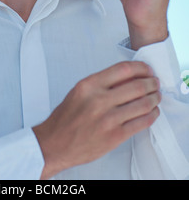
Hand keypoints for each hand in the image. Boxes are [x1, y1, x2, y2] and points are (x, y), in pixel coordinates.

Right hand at [33, 61, 160, 178]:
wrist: (55, 143)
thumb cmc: (66, 118)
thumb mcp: (79, 91)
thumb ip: (102, 83)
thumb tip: (128, 77)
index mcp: (89, 85)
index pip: (123, 69)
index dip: (141, 68)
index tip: (147, 70)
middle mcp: (99, 100)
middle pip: (137, 86)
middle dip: (151, 83)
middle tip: (155, 83)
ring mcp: (108, 119)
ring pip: (142, 104)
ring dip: (154, 98)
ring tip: (156, 96)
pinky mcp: (115, 136)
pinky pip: (141, 123)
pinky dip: (152, 116)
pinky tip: (152, 112)